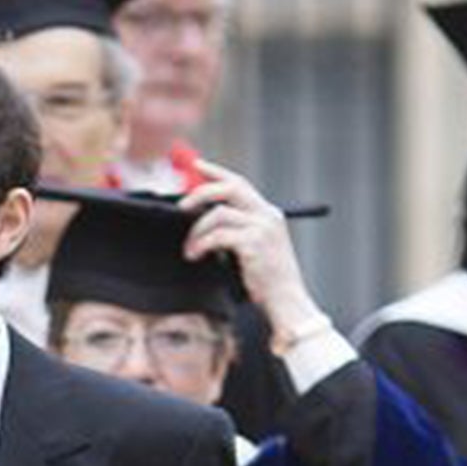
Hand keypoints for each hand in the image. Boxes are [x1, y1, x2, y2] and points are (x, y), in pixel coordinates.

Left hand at [180, 160, 324, 336]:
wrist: (286, 300)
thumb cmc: (265, 280)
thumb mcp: (252, 248)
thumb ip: (235, 231)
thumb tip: (202, 221)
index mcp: (267, 214)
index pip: (240, 183)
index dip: (216, 172)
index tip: (196, 165)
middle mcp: (267, 215)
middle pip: (230, 188)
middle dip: (201, 192)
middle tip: (181, 206)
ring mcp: (262, 228)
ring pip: (218, 214)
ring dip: (196, 232)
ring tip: (189, 250)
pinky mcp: (254, 243)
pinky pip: (217, 236)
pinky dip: (201, 245)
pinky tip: (195, 255)